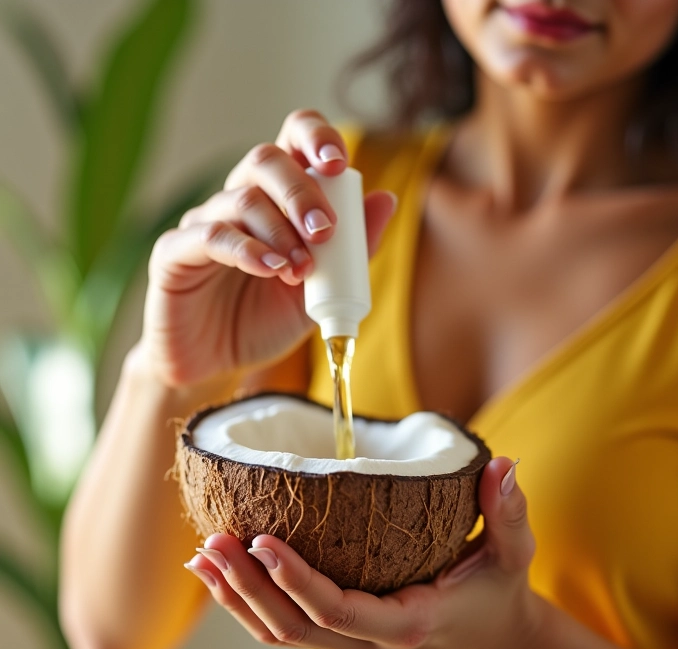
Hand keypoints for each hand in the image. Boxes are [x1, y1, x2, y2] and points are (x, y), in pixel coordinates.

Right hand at [140, 109, 396, 386]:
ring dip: (281, 231)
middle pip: (265, 159)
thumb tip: (386, 199)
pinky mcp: (174, 253)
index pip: (291, 139)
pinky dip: (246, 250)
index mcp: (275, 200)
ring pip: (242, 199)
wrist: (217, 366)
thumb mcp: (322, 290)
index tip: (338, 163)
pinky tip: (270, 269)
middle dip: (302, 191)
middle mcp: (237, 201)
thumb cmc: (265, 322)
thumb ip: (352, 249)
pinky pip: (210, 236)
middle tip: (324, 231)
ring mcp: (202, 223)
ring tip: (301, 269)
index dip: (315, 137)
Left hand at [184, 457, 543, 648]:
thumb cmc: (499, 594)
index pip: (340, 610)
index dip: (297, 580)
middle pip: (294, 626)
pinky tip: (223, 576)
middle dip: (248, 586)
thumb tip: (502, 464)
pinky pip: (286, 631)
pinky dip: (250, 606)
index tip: (262, 540)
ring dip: (238, 598)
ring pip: (281, 635)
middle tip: (213, 541)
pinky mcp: (340, 645)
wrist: (493, 645)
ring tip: (204, 554)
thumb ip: (507, 511)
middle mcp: (372, 647)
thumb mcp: (513, 555)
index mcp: (409, 625)